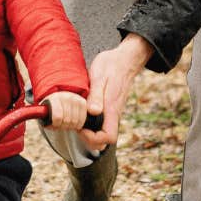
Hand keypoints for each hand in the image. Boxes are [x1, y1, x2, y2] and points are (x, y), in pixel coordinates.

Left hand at [42, 91, 88, 130]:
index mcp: (54, 99)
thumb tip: (50, 125)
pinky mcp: (82, 102)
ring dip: (71, 126)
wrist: (59, 99)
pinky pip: (82, 119)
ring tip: (67, 124)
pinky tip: (74, 123)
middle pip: (67, 120)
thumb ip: (46, 120)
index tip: (55, 124)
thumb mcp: (45, 113)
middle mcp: (66, 96)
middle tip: (61, 125)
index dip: (56, 124)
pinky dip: (78, 124)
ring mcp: (75, 98)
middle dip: (64, 126)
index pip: (58, 117)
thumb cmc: (51, 109)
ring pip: (75, 121)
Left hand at [84, 34, 152, 151]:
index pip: (108, 138)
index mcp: (112, 109)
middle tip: (75, 124)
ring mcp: (111, 112)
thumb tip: (93, 112)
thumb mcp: (100, 76)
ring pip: (101, 132)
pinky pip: (100, 123)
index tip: (81, 128)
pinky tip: (80, 112)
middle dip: (88, 139)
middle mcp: (113, 114)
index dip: (93, 139)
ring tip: (76, 118)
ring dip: (88, 132)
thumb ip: (96, 95)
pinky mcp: (108, 108)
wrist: (124, 59)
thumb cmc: (111, 65)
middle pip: (103, 141)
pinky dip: (89, 123)